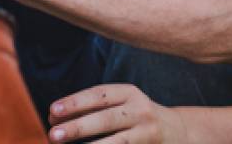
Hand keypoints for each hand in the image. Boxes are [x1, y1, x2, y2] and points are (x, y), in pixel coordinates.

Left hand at [47, 84, 187, 143]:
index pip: (99, 95)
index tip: (53, 110)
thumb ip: (91, 109)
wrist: (178, 132)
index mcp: (129, 93)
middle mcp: (140, 111)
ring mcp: (148, 133)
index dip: (76, 102)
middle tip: (53, 134)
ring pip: (118, 142)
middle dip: (78, 127)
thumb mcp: (120, 104)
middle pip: (106, 119)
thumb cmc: (135, 117)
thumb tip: (53, 117)